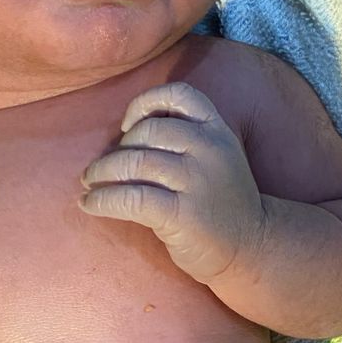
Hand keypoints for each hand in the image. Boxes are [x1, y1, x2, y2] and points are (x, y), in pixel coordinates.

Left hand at [77, 81, 267, 283]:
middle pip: (147, 132)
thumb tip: (125, 134)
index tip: (128, 126)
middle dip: (116, 150)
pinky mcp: (183, 214)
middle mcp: (210, 150)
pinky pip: (131, 198)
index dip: (145, 103)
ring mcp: (198, 182)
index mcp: (217, 131)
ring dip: (101, 173)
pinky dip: (102, 200)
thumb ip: (185, 138)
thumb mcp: (216, 158)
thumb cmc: (221, 203)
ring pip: (134, 163)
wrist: (251, 247)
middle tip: (102, 169)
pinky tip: (90, 204)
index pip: (179, 95)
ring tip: (90, 184)